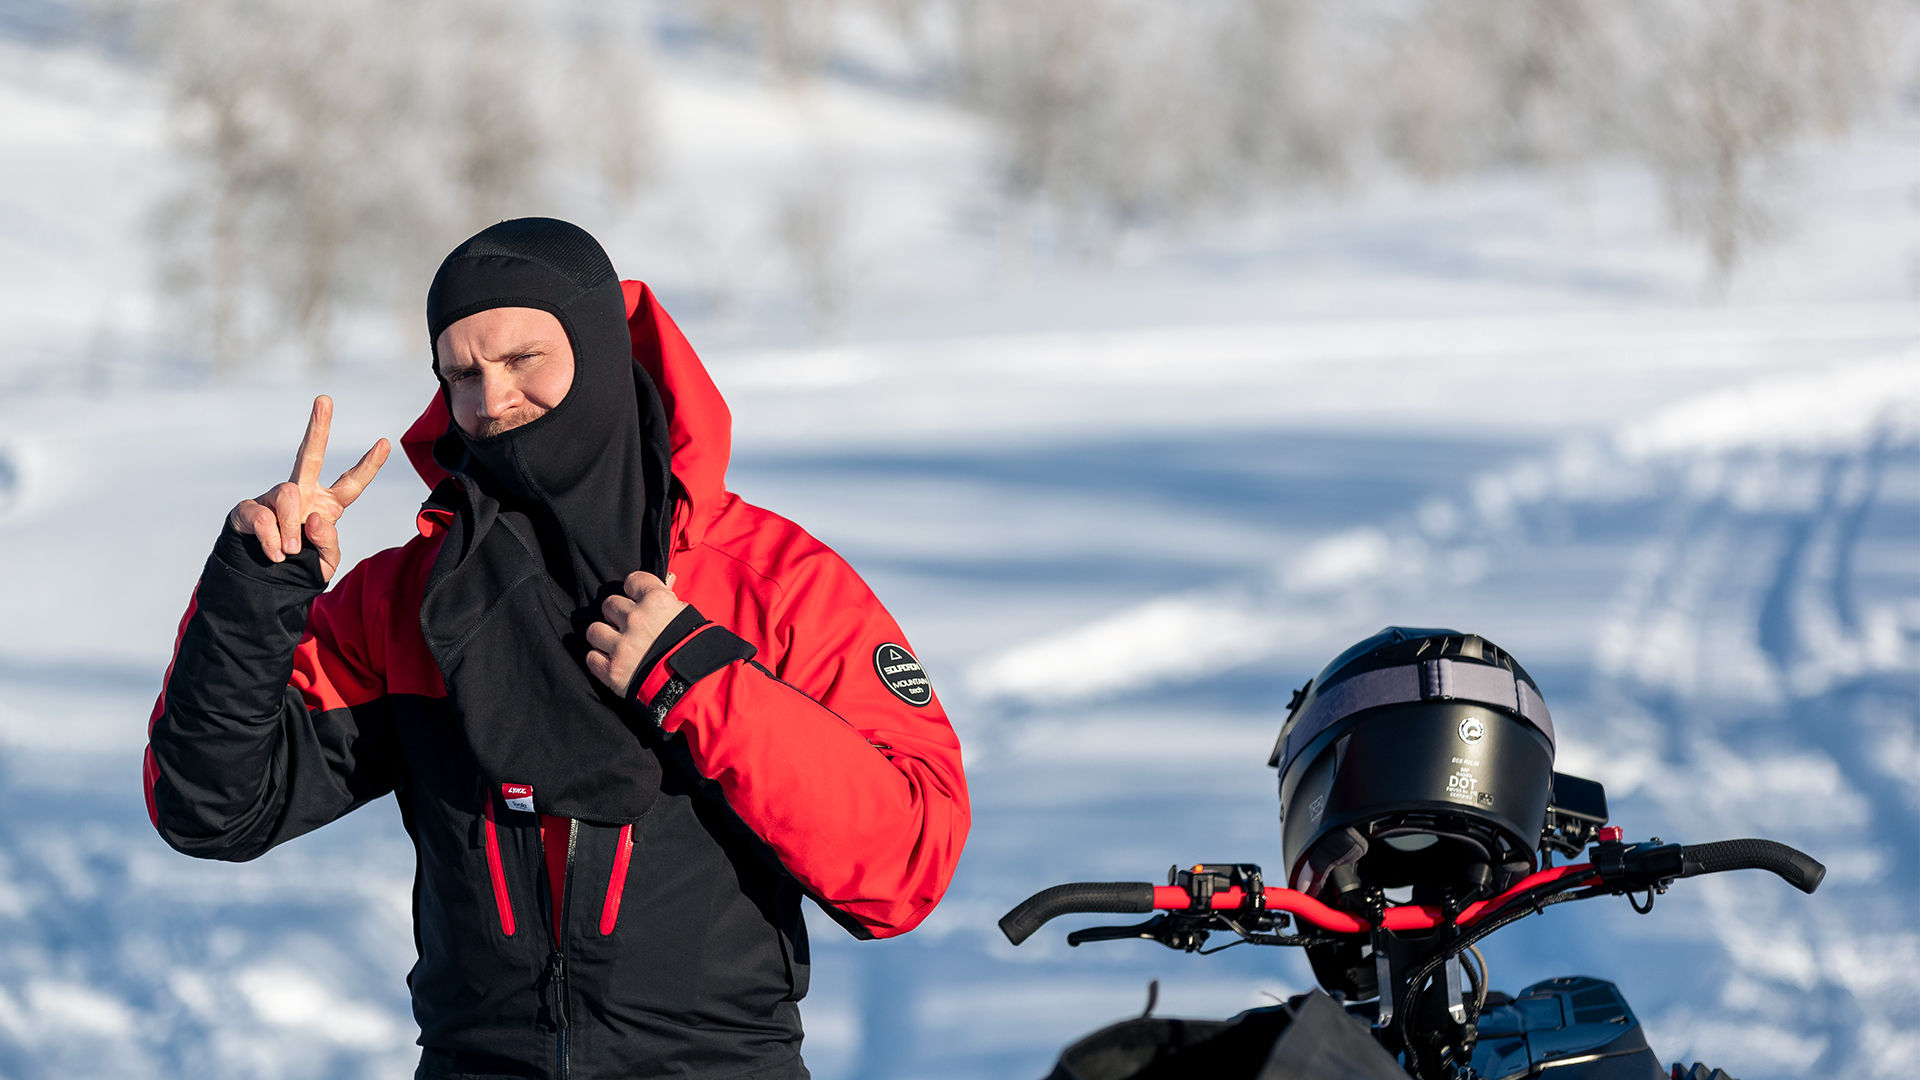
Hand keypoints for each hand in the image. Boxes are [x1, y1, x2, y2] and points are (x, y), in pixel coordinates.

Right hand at [227, 395, 389, 582]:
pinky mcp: (248, 509)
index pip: (352, 484)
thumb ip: (329, 543)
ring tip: (290, 551)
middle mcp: (302, 495)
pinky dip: (272, 539)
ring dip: (290, 527)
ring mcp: (274, 499)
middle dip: (318, 427)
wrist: (262, 585)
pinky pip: (263, 516)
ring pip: (288, 494)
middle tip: (325, 399)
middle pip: (310, 455)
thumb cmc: (299, 569)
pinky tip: (274, 553)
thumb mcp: (325, 563)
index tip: (386, 442)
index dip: (369, 465)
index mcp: (327, 506)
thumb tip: (314, 518)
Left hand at [584, 571, 688, 693]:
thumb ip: (669, 598)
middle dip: (616, 614)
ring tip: (616, 644)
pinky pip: (591, 657)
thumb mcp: (687, 616)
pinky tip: (612, 662)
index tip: (636, 600)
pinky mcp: (612, 670)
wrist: (695, 686)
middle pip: (609, 604)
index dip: (633, 591)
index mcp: (656, 601)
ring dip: (603, 636)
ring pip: (594, 630)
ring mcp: (622, 645)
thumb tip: (665, 580)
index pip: (632, 580)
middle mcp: (636, 619)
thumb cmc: (695, 648)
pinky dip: (599, 660)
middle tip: (627, 626)